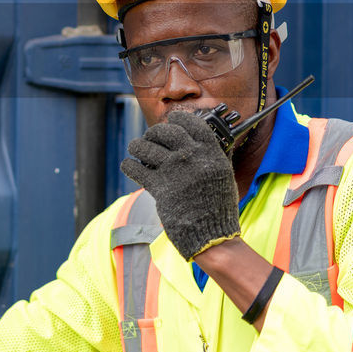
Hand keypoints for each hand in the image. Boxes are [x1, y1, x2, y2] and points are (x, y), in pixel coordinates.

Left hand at [120, 110, 240, 258]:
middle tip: (150, 136)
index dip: (180, 118)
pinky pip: (136, 169)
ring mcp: (174, 171)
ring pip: (146, 147)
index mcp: (210, 153)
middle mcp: (191, 157)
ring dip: (137, 145)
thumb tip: (202, 144)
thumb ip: (212, 158)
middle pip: (166, 131)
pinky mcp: (160, 187)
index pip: (192, 124)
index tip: (172, 118)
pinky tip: (129, 165)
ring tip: (135, 147)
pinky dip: (129, 165)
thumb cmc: (218, 207)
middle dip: (154, 132)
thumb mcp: (223, 176)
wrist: (212, 234)